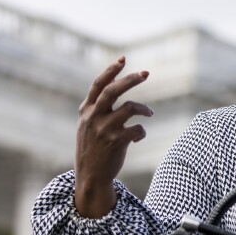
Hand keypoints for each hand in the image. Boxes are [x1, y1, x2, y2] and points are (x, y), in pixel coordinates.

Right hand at [74, 56, 152, 217]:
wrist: (90, 175)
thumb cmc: (93, 146)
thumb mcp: (88, 124)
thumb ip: (98, 105)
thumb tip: (116, 81)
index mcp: (86, 111)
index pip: (99, 85)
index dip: (111, 70)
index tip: (123, 58)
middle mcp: (93, 117)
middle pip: (114, 91)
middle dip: (131, 80)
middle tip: (146, 73)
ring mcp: (104, 130)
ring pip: (130, 108)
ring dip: (144, 109)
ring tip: (149, 113)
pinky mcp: (116, 142)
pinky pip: (138, 129)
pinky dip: (141, 132)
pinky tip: (137, 137)